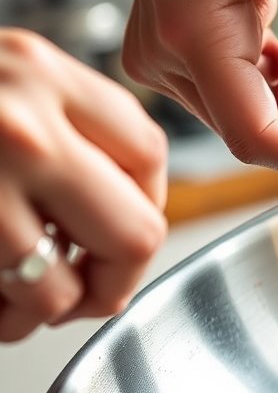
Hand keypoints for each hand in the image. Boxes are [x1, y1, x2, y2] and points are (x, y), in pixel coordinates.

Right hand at [0, 29, 166, 341]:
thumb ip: (65, 125)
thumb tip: (127, 201)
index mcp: (41, 73)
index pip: (148, 152)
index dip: (148, 202)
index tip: (119, 223)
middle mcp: (22, 123)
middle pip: (138, 230)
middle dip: (117, 275)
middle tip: (88, 285)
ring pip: (73, 284)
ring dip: (53, 307)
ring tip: (23, 298)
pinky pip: (15, 304)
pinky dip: (10, 319)